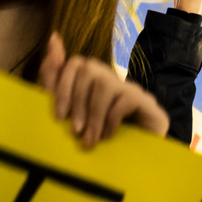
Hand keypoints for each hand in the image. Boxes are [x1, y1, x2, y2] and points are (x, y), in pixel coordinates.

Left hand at [37, 33, 168, 148]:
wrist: (132, 163)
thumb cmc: (95, 136)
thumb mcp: (67, 110)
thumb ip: (55, 78)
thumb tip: (53, 38)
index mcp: (91, 79)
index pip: (74, 64)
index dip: (63, 86)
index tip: (59, 116)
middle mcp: (111, 78)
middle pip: (88, 69)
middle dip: (78, 102)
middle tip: (75, 131)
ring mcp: (131, 89)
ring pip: (105, 83)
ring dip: (94, 114)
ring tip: (90, 140)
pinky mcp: (147, 103)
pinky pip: (125, 99)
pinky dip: (112, 119)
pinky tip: (108, 136)